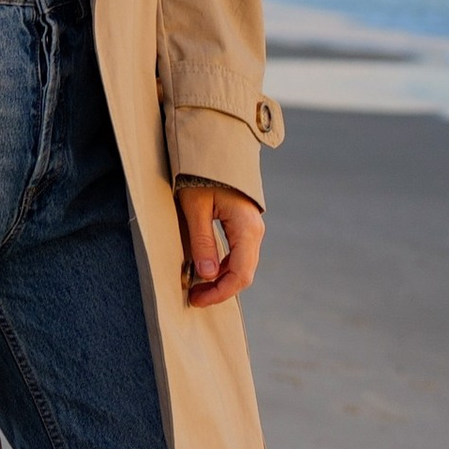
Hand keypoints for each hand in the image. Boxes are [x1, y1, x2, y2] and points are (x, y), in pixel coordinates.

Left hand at [176, 181, 262, 307]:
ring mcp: (252, 228)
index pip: (240, 274)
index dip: (219, 293)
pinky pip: (239, 254)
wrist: (214, 148)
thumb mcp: (195, 207)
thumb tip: (206, 275)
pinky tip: (205, 271)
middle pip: (244, 273)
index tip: (196, 300)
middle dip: (220, 290)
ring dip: (221, 280)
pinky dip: (224, 267)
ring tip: (196, 287)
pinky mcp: (244, 226)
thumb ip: (202, 241)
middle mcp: (255, 230)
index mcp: (246, 227)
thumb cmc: (201, 175)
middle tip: (194, 298)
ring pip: (242, 266)